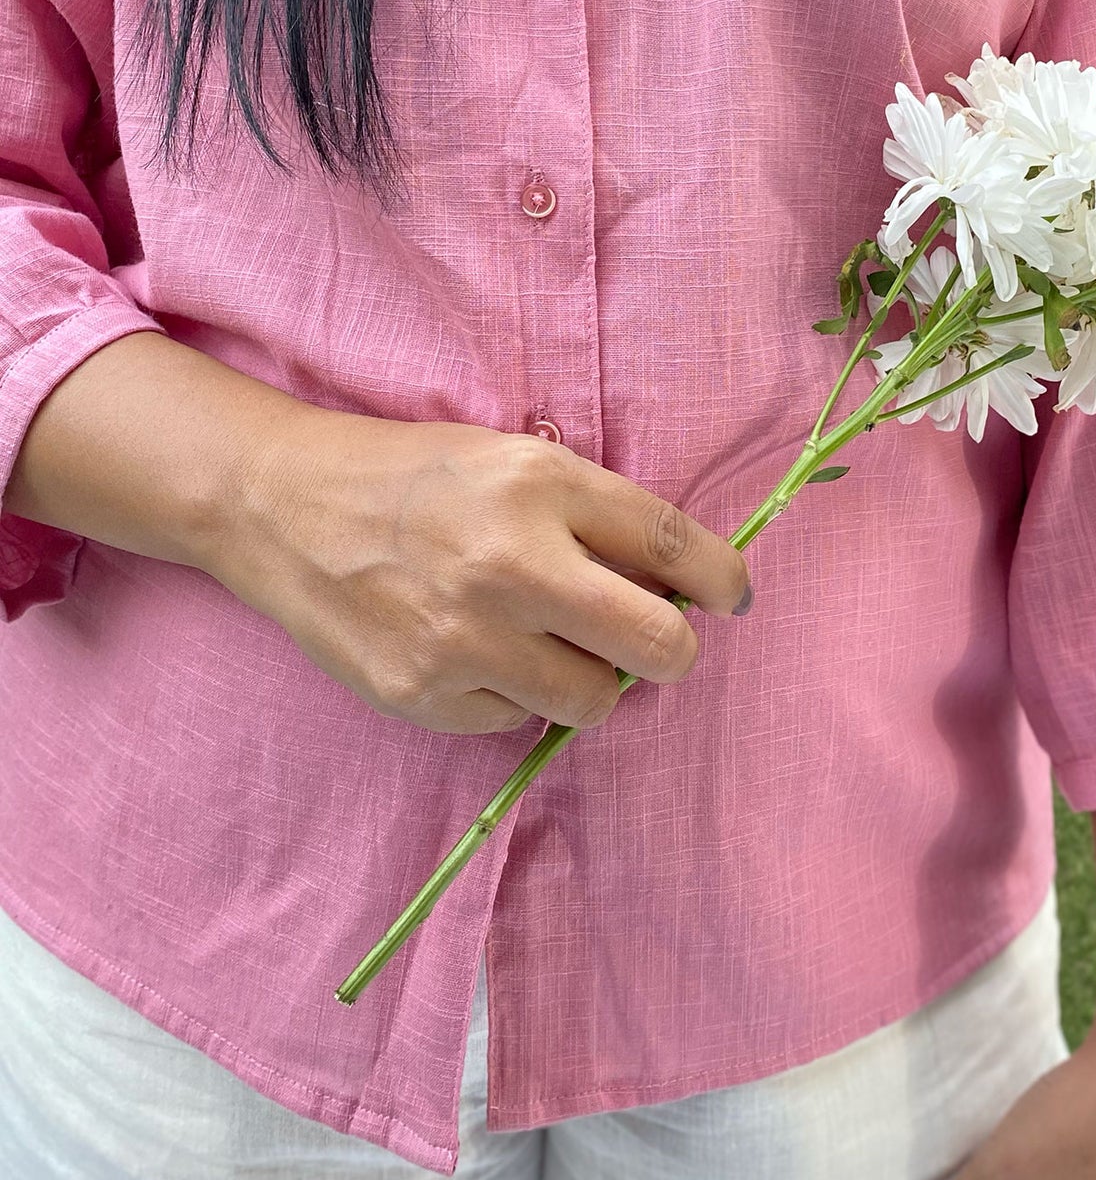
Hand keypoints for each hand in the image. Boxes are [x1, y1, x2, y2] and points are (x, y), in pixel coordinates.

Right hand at [219, 411, 752, 733]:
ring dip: (590, 678)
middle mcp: (510, 562)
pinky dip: (512, 694)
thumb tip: (680, 585)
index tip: (732, 597)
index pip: (673, 544)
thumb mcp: (511, 459)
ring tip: (545, 640)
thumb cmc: (412, 476)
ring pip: (596, 700)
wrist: (280, 505)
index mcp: (541, 484)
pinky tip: (473, 650)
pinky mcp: (425, 695)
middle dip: (672, 650)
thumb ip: (594, 514)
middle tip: (651, 641)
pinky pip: (517, 720)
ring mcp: (465, 639)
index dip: (723, 579)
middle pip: (660, 646)